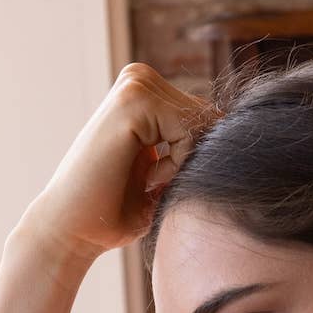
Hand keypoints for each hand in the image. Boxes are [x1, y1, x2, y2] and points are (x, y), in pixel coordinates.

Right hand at [19, 63, 213, 262]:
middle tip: (153, 186)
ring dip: (184, 165)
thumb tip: (240, 135)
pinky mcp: (133, 99)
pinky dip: (177, 166)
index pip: (207, 117)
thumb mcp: (166, 177)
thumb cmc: (115, 214)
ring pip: (203, 124)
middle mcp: (139, 79)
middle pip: (210, 118)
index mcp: (146, 93)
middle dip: (193, 162)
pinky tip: (146, 180)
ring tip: (148, 184)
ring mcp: (135, 84)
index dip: (197, 161)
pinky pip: (190, 131)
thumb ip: (194, 152)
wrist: (72, 232)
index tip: (160, 184)